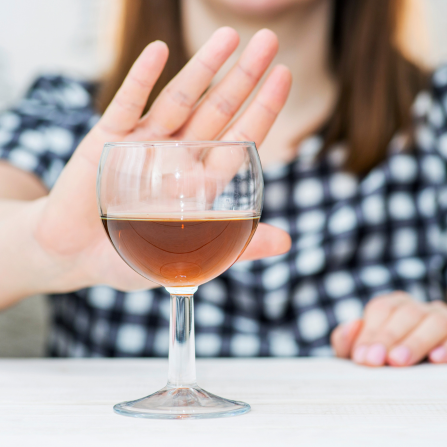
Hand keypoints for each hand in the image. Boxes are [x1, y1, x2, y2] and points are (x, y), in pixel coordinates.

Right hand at [29, 27, 291, 292]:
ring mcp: (143, 144)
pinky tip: (160, 53)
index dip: (263, 108)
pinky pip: (127, 105)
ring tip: (228, 37)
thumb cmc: (132, 258)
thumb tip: (287, 243)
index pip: (239, 139)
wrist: (75, 257)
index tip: (284, 74)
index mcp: (199, 181)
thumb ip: (237, 246)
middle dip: (242, 76)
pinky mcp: (107, 141)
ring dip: (202, 68)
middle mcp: (176, 156)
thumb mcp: (189, 258)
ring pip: (179, 101)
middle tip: (267, 41)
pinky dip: (142, 80)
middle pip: (216, 110)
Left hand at [331, 292, 446, 366]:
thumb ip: (346, 339)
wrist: (414, 371)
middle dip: (388, 337)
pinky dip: (446, 346)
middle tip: (376, 360)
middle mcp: (416, 308)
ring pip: (433, 322)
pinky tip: (435, 359)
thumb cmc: (380, 359)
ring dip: (414, 342)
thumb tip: (353, 324)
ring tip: (398, 361)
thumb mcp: (359, 351)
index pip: (380, 310)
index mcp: (391, 305)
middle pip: (405, 314)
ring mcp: (439, 318)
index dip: (370, 333)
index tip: (361, 357)